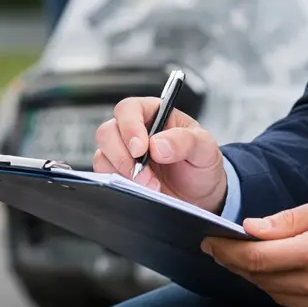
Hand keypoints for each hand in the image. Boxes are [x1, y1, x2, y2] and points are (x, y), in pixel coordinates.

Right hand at [93, 97, 227, 213]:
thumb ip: (185, 141)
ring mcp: (123, 153)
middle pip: (107, 131)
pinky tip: (141, 189)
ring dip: (123, 172)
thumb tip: (158, 145)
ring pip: (103, 154)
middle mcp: (134, 131)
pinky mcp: (119, 174)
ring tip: (150, 185)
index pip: (129, 109)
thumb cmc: (201, 164)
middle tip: (144, 173)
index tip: (140, 149)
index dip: (130, 127)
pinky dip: (119, 183)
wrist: (200, 196)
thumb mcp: (205, 148)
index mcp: (154, 114)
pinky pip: (104, 174)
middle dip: (123, 156)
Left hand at [202, 195, 307, 306]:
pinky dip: (282, 291)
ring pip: (275, 295)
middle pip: (262, 278)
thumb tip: (252, 229)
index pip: (259, 258)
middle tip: (221, 247)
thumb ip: (289, 220)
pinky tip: (282, 274)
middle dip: (237, 262)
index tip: (210, 242)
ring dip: (258, 277)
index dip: (228, 251)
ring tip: (249, 257)